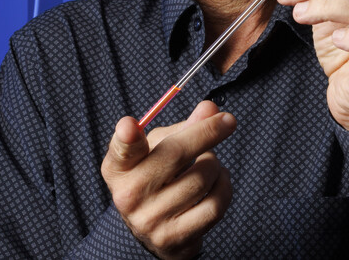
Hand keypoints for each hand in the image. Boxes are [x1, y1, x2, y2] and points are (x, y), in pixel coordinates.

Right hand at [100, 101, 234, 258]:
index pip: (121, 150)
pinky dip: (225, 186)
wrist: (154, 231)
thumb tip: (211, 109)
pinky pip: (215, 205)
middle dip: (208, 132)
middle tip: (229, 121)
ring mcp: (151, 219)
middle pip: (175, 154)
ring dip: (216, 163)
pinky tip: (219, 181)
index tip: (129, 126)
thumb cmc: (157, 178)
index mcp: (119, 167)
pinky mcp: (174, 238)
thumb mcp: (160, 148)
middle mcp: (129, 195)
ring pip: (202, 177)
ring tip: (210, 162)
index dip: (125, 138)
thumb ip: (184, 127)